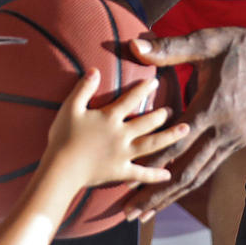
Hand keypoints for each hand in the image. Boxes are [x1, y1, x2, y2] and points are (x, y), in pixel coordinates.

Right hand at [38, 70, 184, 203]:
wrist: (61, 169)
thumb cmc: (62, 137)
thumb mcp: (70, 108)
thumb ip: (83, 88)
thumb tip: (94, 69)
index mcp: (109, 117)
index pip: (131, 99)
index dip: (144, 89)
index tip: (156, 81)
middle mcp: (121, 134)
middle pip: (147, 122)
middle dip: (162, 114)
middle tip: (173, 108)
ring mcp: (123, 155)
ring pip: (152, 145)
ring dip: (170, 137)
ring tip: (185, 131)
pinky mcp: (121, 172)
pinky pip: (142, 174)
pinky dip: (156, 175)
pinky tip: (169, 174)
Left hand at [122, 23, 245, 216]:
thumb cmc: (242, 46)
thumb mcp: (207, 41)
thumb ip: (170, 48)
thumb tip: (135, 45)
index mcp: (213, 108)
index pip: (177, 145)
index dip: (150, 165)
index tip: (127, 183)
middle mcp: (225, 131)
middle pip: (187, 173)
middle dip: (157, 195)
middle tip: (133, 214)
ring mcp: (235, 139)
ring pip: (200, 175)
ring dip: (172, 195)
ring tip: (149, 210)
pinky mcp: (241, 140)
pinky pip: (211, 166)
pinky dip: (191, 180)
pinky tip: (175, 189)